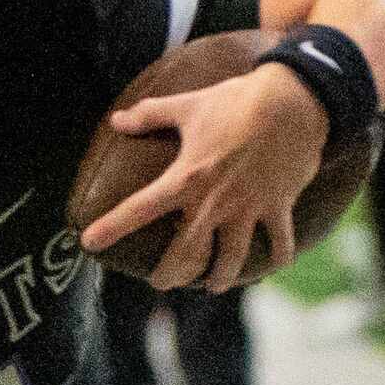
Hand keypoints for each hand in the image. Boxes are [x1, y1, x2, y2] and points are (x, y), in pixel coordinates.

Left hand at [79, 64, 327, 292]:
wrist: (296, 98)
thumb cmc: (238, 100)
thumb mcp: (189, 105)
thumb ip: (149, 115)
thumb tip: (115, 120)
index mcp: (186, 178)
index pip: (139, 209)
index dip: (111, 227)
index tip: (88, 244)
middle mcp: (215, 201)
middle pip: (185, 254)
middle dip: (170, 275)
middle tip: (159, 283)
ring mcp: (248, 208)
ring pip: (230, 259)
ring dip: (218, 277)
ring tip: (212, 286)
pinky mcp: (278, 207)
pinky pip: (279, 243)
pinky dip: (276, 258)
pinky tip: (269, 267)